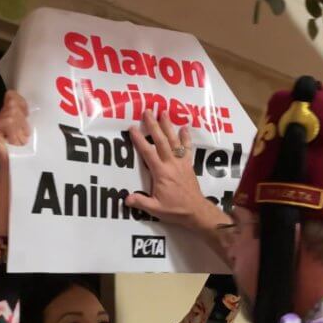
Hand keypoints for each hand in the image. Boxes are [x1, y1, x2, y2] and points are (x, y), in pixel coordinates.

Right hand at [0, 90, 30, 166]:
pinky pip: (8, 121)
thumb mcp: (28, 127)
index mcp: (9, 112)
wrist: (17, 164)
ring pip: (12, 112)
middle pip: (13, 102)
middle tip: (23, 134)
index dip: (22, 103)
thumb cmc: (25, 148)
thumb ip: (26, 116)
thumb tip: (28, 108)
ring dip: (20, 128)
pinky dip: (14, 132)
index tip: (27, 115)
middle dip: (22, 119)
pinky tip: (13, 140)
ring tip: (19, 139)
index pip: (12, 95)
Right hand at [126, 111, 220, 231]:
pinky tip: (184, 128)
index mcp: (161, 172)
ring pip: (173, 141)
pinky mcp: (188, 165)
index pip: (148, 152)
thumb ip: (141, 202)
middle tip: (148, 112)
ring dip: (168, 126)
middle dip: (153, 125)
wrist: (196, 211)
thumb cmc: (175, 210)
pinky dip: (186, 138)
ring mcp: (181, 163)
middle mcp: (171, 164)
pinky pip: (187, 149)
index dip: (139, 140)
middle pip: (161, 141)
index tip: (132, 128)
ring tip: (164, 113)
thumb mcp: (155, 209)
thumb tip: (126, 198)